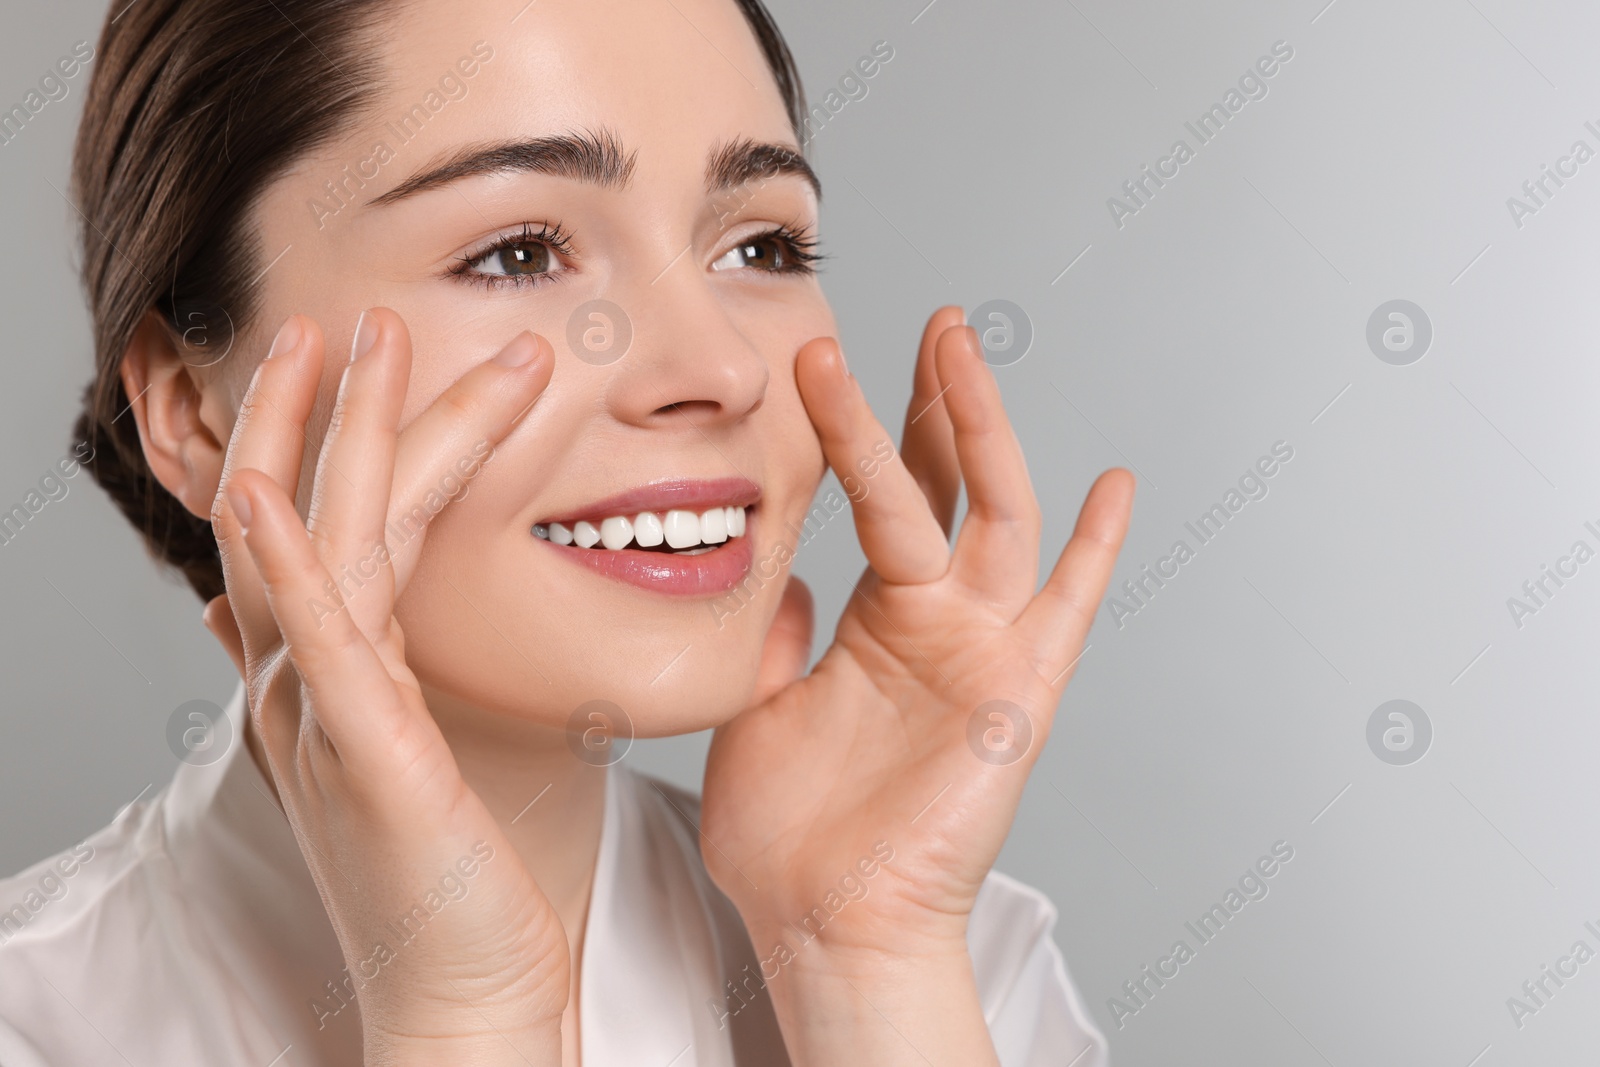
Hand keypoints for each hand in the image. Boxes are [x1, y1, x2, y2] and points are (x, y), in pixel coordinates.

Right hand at [206, 309, 566, 1065]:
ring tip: (350, 341)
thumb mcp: (404, 752)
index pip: (336, 529)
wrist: (467, 996)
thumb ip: (361, 674)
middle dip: (337, 409)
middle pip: (318, 515)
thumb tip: (285, 615)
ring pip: (318, 547)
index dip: (346, 436)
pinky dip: (288, 562)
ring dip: (328, 437)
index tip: (376, 355)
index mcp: (339, 677)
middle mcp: (314, 684)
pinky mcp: (364, 754)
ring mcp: (326, 715)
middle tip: (366, 316)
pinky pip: (316, 642)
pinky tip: (270, 490)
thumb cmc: (459, 881)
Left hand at [699, 308, 1132, 1061]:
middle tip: (933, 319)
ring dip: (981, 431)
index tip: (830, 354)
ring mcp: (982, 650)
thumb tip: (774, 573)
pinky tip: (1112, 484)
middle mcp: (939, 620)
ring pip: (996, 517)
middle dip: (939, 398)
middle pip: (951, 483)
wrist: (826, 920)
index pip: (886, 496)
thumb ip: (776, 631)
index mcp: (881, 617)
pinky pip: (1066, 612)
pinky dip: (1092, 551)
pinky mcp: (1017, 693)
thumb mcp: (759, 704)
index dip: (863, 425)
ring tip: (959, 349)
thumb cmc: (791, 830)